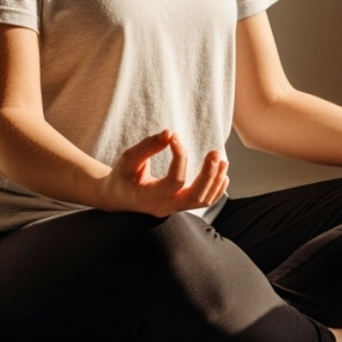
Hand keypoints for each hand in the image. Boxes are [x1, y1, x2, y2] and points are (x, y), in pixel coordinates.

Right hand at [99, 130, 228, 215]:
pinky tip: (222, 172)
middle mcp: (163, 207)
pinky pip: (204, 202)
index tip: (176, 138)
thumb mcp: (129, 159)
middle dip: (208, 175)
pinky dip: (216, 188)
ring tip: (221, 159)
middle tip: (215, 152)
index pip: (174, 182)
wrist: (119, 197)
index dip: (180, 158)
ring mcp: (174, 208)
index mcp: (147, 198)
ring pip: (202, 201)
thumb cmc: (123, 176)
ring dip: (215, 180)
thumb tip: (170, 133)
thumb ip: (147, 147)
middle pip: (195, 197)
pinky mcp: (181, 205)